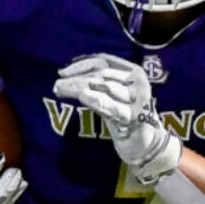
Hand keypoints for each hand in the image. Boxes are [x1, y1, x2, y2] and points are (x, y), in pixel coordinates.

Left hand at [54, 54, 181, 183]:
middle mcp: (138, 83)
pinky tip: (84, 96)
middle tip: (57, 84)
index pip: (104, 61)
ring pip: (105, 88)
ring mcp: (138, 100)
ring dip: (79, 87)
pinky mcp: (136, 118)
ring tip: (61, 89)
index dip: (82, 64)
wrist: (147, 142)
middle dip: (76, 78)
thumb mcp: (111, 94)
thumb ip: (95, 82)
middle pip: (101, 75)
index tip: (63, 71)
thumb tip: (65, 73)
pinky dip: (98, 100)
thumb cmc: (125, 114)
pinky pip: (114, 107)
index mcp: (133, 71)